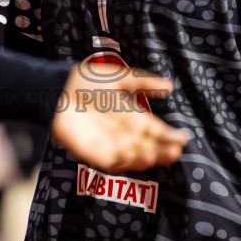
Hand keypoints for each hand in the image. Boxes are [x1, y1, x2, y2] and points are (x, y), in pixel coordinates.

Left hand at [52, 63, 186, 172]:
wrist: (57, 90)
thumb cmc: (86, 81)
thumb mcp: (119, 78)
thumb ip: (143, 82)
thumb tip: (169, 85)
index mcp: (131, 115)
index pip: (154, 129)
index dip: (168, 134)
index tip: (183, 138)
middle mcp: (123, 132)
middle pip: (146, 145)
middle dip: (161, 150)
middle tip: (175, 152)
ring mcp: (109, 144)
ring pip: (133, 156)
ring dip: (146, 158)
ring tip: (158, 156)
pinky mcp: (93, 153)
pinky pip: (113, 162)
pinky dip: (125, 163)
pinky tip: (137, 159)